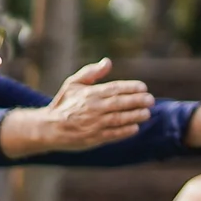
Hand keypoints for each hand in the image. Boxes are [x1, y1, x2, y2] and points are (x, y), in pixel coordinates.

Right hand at [30, 58, 152, 149]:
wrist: (49, 128)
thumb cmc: (63, 104)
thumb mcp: (73, 84)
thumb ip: (91, 72)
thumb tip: (107, 62)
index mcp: (90, 93)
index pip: (115, 88)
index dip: (131, 88)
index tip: (143, 87)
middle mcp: (93, 108)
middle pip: (120, 103)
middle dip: (138, 101)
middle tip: (151, 100)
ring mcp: (94, 124)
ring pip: (119, 119)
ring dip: (135, 116)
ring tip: (147, 114)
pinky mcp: (93, 138)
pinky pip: (113, 134)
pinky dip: (125, 131)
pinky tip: (135, 128)